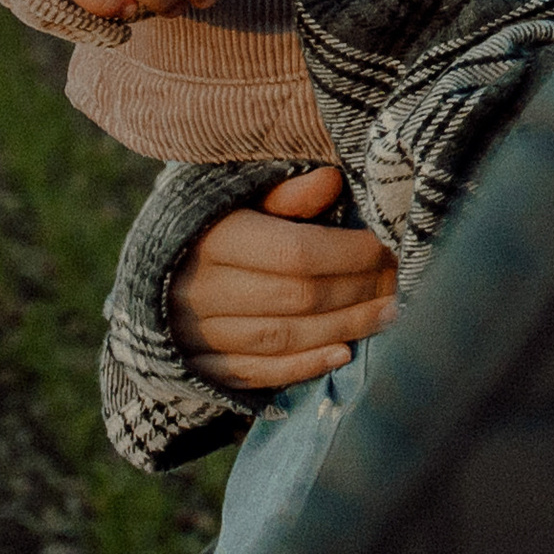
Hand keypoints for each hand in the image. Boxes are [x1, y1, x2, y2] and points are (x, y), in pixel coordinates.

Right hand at [166, 167, 398, 389]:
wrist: (152, 273)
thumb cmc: (211, 223)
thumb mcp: (240, 196)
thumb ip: (285, 194)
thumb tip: (332, 179)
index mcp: (214, 239)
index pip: (295, 252)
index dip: (349, 253)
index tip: (387, 247)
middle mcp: (201, 290)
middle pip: (296, 298)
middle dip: (358, 291)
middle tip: (401, 283)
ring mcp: (196, 335)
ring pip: (282, 338)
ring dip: (343, 329)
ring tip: (389, 316)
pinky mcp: (199, 368)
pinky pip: (257, 373)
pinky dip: (304, 366)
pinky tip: (344, 354)